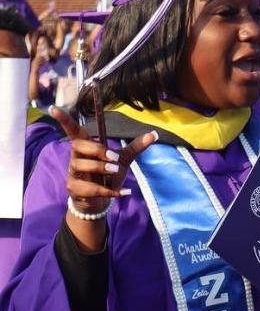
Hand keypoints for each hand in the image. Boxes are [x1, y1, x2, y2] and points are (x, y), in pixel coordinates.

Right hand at [50, 105, 157, 252]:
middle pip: (77, 145)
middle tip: (114, 157)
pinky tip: (124, 193)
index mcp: (86, 147)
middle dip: (96, 149)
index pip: (73, 131)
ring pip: (80, 165)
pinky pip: (89, 188)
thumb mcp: (123, 160)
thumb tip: (154, 134)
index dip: (64, 120)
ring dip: (100, 167)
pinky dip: (109, 191)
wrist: (100, 201)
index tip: (53, 108)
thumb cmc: (107, 176)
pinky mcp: (75, 189)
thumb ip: (136, 147)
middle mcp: (76, 158)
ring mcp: (73, 173)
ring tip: (116, 171)